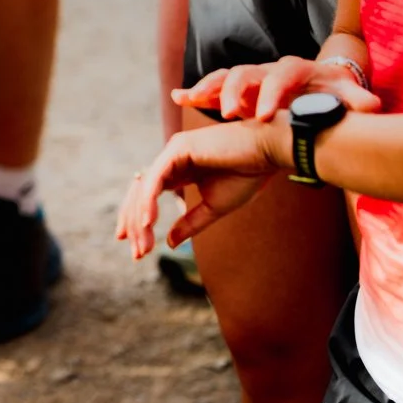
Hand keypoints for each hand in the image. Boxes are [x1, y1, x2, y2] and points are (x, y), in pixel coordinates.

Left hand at [116, 121, 280, 257]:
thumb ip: (191, 223)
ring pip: (144, 187)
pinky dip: (149, 200)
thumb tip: (170, 243)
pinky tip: (147, 221)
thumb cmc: (246, 175)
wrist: (268, 151)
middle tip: (137, 254)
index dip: (139, 221)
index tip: (137, 248)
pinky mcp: (178, 148)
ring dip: (140, 217)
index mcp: (177, 170)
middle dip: (135, 223)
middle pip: (140, 194)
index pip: (148, 197)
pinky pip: (156, 177)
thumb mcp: (214, 206)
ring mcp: (172, 151)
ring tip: (142, 242)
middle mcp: (169, 160)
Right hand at [176, 56, 380, 121]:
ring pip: (224, 77)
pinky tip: (179, 97)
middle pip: (245, 73)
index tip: (264, 116)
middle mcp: (267, 70)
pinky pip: (213, 86)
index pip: (281, 76)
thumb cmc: (333, 92)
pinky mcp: (237, 90)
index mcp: (294, 70)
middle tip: (229, 115)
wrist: (321, 83)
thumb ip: (356, 99)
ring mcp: (250, 79)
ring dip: (208, 88)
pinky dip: (196, 91)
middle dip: (234, 92)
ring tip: (189, 100)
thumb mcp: (346, 94)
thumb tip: (372, 106)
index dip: (271, 94)